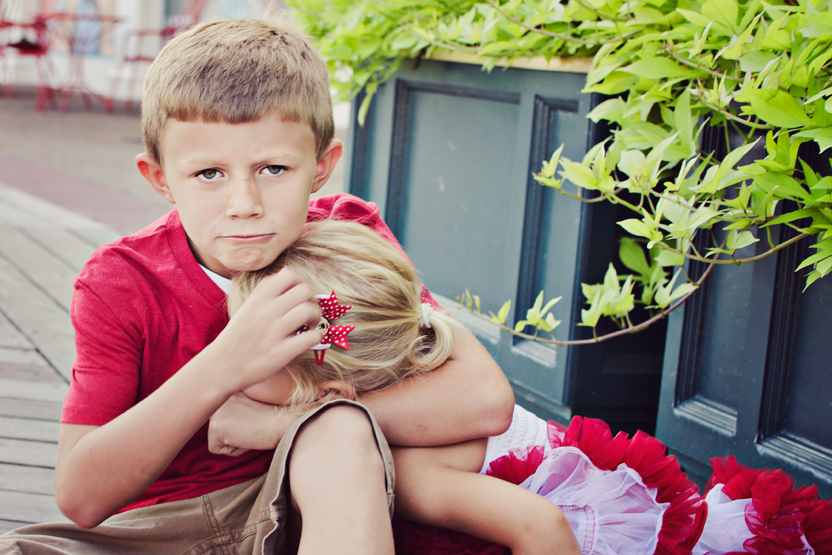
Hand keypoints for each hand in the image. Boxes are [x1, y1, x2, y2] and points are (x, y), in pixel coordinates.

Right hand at [208, 268, 324, 393]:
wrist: (220, 367)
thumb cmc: (237, 337)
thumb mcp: (246, 307)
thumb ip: (265, 291)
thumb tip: (289, 277)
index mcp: (257, 299)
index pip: (289, 274)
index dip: (302, 282)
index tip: (301, 295)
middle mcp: (265, 312)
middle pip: (304, 290)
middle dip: (312, 300)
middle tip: (307, 313)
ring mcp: (272, 333)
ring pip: (308, 310)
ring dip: (316, 318)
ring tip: (309, 326)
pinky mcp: (279, 353)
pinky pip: (310, 338)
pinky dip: (316, 336)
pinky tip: (309, 339)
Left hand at [208, 392, 299, 455]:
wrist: (285, 420)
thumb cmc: (275, 416)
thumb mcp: (249, 406)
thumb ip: (235, 408)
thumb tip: (226, 422)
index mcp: (227, 389)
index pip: (223, 417)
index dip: (240, 424)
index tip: (255, 419)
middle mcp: (218, 397)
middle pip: (217, 427)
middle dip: (235, 432)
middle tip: (254, 425)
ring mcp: (216, 411)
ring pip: (216, 438)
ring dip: (235, 441)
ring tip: (252, 430)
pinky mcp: (216, 426)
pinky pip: (216, 449)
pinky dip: (233, 449)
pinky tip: (248, 437)